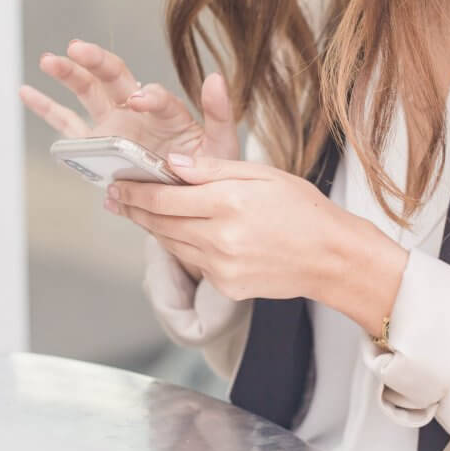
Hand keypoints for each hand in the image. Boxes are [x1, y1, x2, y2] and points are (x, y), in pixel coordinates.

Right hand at [19, 39, 238, 160]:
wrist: (184, 202)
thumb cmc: (205, 171)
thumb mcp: (220, 146)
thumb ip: (220, 113)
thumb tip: (216, 78)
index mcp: (167, 112)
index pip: (155, 97)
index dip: (148, 96)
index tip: (139, 100)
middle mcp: (136, 111)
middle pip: (114, 77)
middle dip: (96, 61)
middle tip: (78, 48)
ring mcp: (112, 125)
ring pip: (87, 92)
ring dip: (68, 74)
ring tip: (49, 60)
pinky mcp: (95, 144)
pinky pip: (67, 124)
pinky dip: (46, 108)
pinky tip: (26, 91)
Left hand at [106, 154, 409, 335]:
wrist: (333, 258)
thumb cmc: (304, 210)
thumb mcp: (263, 174)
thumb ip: (213, 169)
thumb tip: (173, 164)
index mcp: (229, 202)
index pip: (164, 197)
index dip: (136, 191)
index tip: (118, 185)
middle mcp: (220, 237)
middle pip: (160, 222)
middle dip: (135, 209)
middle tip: (116, 198)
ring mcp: (222, 266)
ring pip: (171, 244)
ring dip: (152, 228)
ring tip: (137, 212)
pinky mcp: (226, 286)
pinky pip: (193, 262)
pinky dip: (181, 246)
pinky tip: (176, 233)